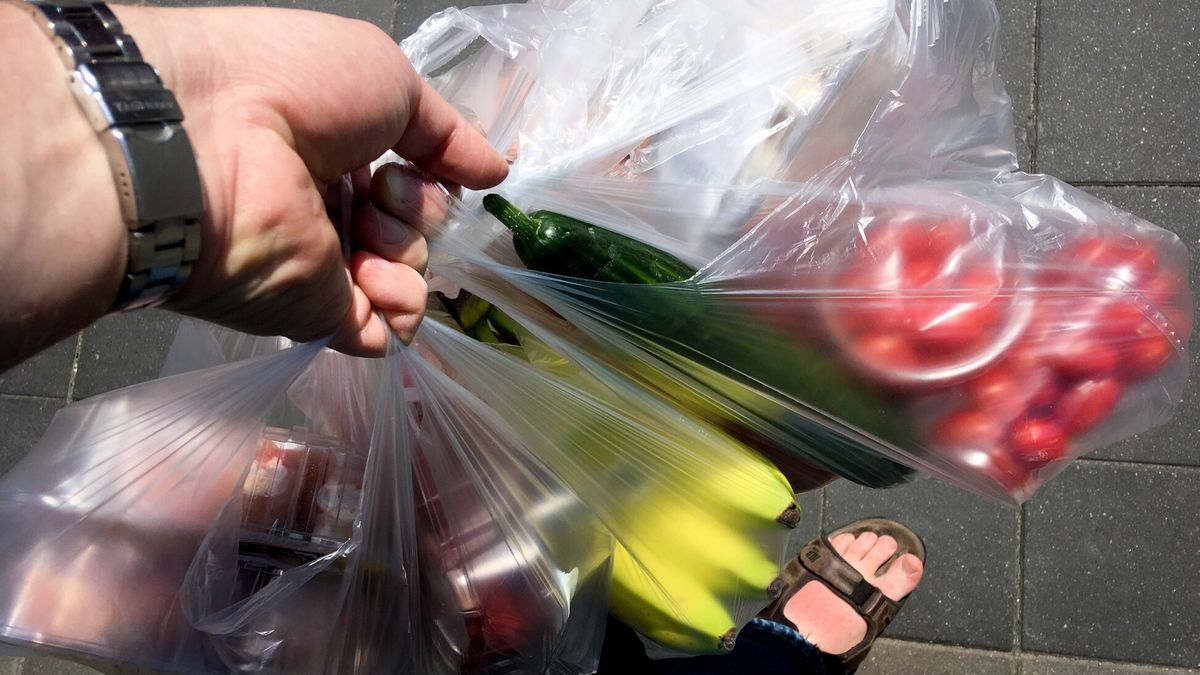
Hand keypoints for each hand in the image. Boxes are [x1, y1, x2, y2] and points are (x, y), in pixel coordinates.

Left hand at [116, 5, 506, 354]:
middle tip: (382, 188)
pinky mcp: (316, 317)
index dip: (434, 173)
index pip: (415, 180)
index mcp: (339, 151)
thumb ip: (448, 131)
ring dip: (408, 250)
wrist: (206, 140)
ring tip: (367, 228)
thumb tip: (497, 171)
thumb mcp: (388, 77)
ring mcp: (325, 268)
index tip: (424, 161)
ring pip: (413, 279)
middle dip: (420, 207)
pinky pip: (389, 332)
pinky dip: (399, 308)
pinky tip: (373, 277)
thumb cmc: (290, 85)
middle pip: (420, 229)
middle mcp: (331, 210)